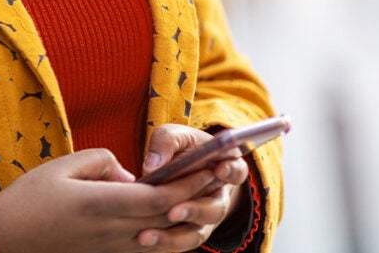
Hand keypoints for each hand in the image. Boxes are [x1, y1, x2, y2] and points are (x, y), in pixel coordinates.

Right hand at [0, 147, 223, 252]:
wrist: (6, 239)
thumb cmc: (30, 199)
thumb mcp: (63, 166)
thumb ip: (102, 162)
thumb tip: (129, 175)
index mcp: (102, 204)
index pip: (159, 197)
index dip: (188, 183)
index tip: (208, 165)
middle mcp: (113, 230)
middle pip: (168, 216)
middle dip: (197, 195)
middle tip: (221, 176)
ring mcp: (111, 247)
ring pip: (163, 236)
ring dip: (188, 216)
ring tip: (207, 196)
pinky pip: (148, 247)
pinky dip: (169, 234)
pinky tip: (176, 219)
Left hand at [137, 124, 249, 250]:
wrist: (173, 167)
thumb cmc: (178, 148)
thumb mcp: (173, 136)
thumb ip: (166, 143)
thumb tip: (151, 165)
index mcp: (224, 168)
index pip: (236, 171)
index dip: (230, 171)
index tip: (219, 168)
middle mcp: (218, 198)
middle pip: (215, 209)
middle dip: (194, 211)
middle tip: (172, 212)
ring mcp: (204, 218)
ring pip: (197, 233)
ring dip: (173, 237)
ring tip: (147, 236)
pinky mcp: (188, 231)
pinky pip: (179, 243)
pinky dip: (162, 244)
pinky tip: (142, 241)